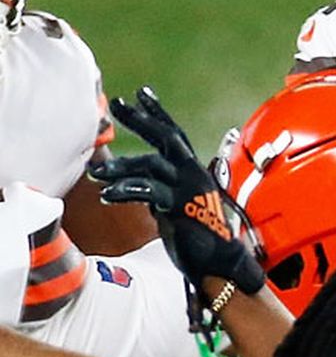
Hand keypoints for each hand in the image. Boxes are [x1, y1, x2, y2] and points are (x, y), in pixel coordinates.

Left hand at [91, 87, 264, 296]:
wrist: (218, 261)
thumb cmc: (198, 235)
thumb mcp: (176, 203)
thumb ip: (161, 187)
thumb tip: (138, 179)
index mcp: (193, 169)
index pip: (174, 133)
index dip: (158, 113)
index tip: (141, 94)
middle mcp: (193, 172)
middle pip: (166, 137)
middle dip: (140, 119)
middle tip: (116, 105)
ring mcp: (188, 188)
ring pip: (151, 164)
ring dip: (120, 166)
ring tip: (95, 173)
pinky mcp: (180, 206)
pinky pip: (149, 191)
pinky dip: (126, 191)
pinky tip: (107, 196)